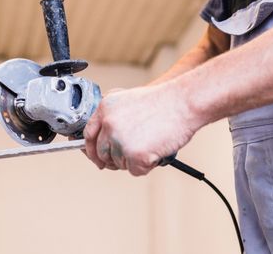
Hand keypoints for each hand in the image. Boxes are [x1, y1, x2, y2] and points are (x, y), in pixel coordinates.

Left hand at [83, 82, 199, 175]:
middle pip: (102, 153)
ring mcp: (120, 140)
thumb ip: (114, 117)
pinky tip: (155, 151)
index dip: (91, 150)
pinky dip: (146, 165)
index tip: (97, 158)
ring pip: (120, 163)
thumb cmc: (164, 102)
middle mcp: (109, 124)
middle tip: (131, 156)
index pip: (89, 134)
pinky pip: (135, 171)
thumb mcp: (129, 100)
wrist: (184, 103)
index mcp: (105, 108)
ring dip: (134, 160)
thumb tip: (106, 140)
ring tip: (151, 143)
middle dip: (115, 159)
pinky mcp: (134, 155)